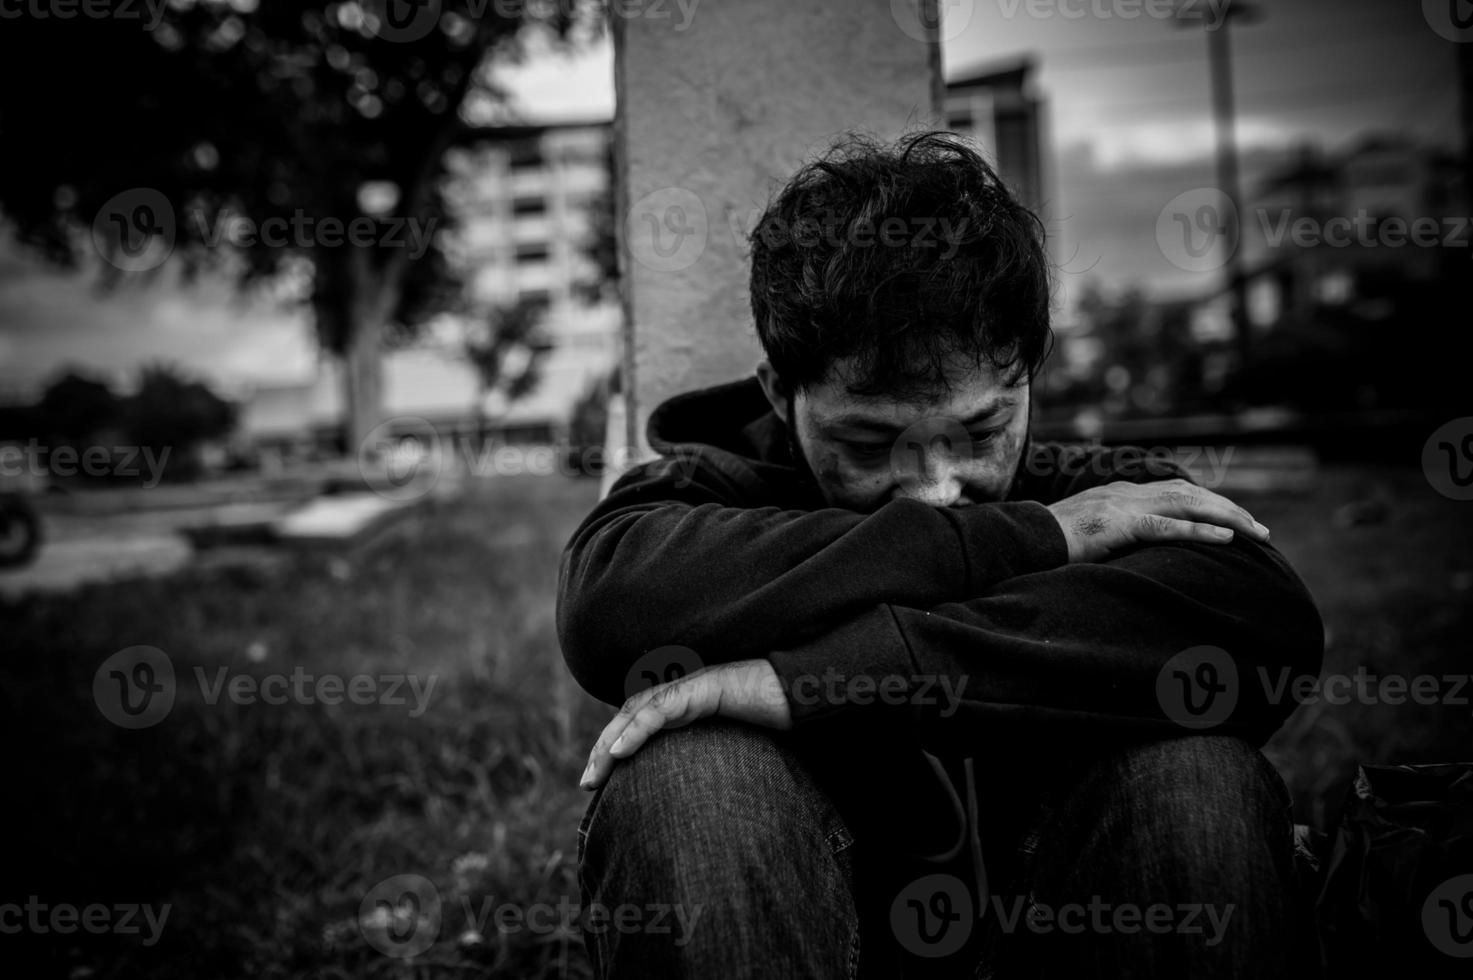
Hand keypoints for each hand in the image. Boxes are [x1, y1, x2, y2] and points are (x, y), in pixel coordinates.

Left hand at [579, 659, 790, 790]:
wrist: (806, 691)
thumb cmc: (776, 716)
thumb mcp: (734, 744)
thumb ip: (708, 757)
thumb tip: (693, 793)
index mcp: (685, 700)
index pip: (636, 720)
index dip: (612, 746)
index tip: (596, 781)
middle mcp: (683, 689)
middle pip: (629, 715)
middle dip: (603, 749)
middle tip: (586, 784)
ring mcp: (693, 685)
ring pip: (639, 712)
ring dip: (612, 742)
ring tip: (596, 773)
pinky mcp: (706, 687)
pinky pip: (664, 708)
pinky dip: (639, 729)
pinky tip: (622, 751)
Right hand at [1046, 478, 1269, 563]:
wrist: (1020, 539)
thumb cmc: (1048, 544)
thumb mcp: (1089, 536)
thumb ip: (1113, 536)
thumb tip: (1134, 556)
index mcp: (1120, 494)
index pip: (1176, 492)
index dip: (1211, 504)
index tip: (1237, 521)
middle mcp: (1127, 493)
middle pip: (1191, 494)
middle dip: (1230, 510)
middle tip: (1262, 531)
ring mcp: (1122, 506)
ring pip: (1188, 506)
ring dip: (1227, 518)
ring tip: (1256, 533)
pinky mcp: (1117, 524)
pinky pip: (1167, 527)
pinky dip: (1200, 532)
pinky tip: (1227, 539)